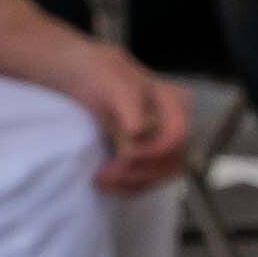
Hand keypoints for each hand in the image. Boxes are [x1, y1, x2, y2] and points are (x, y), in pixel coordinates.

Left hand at [72, 53, 203, 194]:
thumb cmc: (96, 70)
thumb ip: (127, 101)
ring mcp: (165, 139)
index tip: (122, 158)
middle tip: (103, 176)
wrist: (81, 72)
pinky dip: (131, 186)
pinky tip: (109, 184)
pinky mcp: (151, 154)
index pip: (176, 135)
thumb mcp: (108, 78)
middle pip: (173, 159)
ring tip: (102, 181)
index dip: (153, 152)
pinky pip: (151, 177)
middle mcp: (176, 121)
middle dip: (139, 172)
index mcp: (172, 99)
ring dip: (134, 183)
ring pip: (164, 173)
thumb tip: (137, 132)